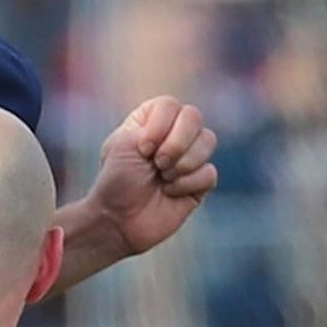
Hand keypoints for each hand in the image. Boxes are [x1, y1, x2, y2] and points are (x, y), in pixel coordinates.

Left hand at [86, 95, 218, 256]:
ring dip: (183, 163)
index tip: (142, 149)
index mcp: (150, 120)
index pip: (170, 105)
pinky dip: (188, 184)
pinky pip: (210, 172)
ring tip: (163, 178)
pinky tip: (170, 193)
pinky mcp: (200, 182)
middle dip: (177, 143)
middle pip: (194, 117)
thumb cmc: (116, 181)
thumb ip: (153, 125)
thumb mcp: (124, 144)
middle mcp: (172, 134)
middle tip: (157, 164)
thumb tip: (188, 123)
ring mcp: (188, 157)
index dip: (159, 126)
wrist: (119, 221)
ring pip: (208, 140)